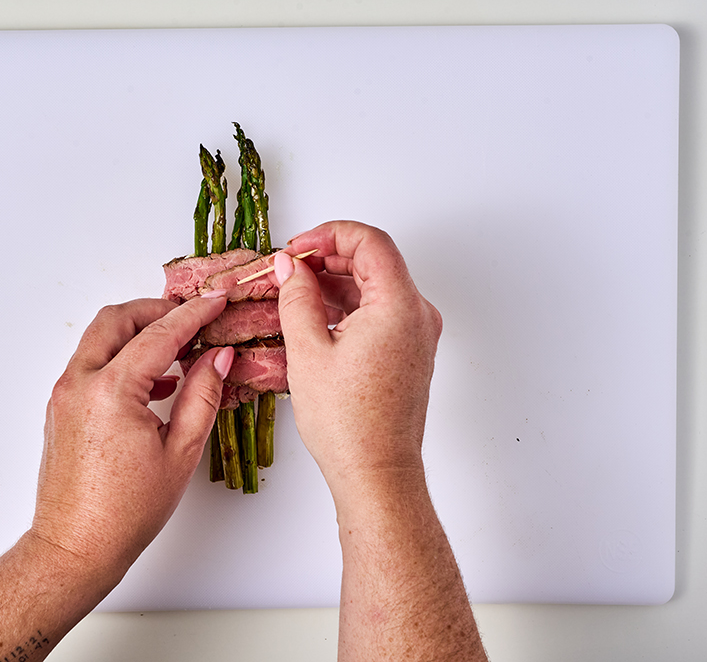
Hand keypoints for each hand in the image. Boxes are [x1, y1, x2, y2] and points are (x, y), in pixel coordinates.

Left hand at [28, 296, 232, 579]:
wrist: (75, 547)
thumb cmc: (124, 512)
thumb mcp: (180, 453)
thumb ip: (201, 395)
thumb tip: (217, 358)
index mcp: (111, 391)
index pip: (160, 333)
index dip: (194, 313)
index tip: (216, 300)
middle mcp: (80, 383)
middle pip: (118, 319)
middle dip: (157, 310)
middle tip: (193, 317)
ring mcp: (64, 394)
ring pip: (100, 338)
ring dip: (137, 333)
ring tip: (179, 351)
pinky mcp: (60, 407)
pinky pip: (91, 363)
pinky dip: (121, 356)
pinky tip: (154, 381)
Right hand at [273, 221, 442, 504]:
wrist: (376, 473)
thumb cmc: (349, 424)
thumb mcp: (309, 350)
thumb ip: (298, 297)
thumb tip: (290, 267)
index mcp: (399, 306)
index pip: (369, 241)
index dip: (328, 234)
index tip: (297, 248)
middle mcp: (417, 315)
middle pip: (374, 260)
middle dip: (328, 257)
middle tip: (289, 268)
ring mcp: (416, 334)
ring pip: (375, 286)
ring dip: (335, 282)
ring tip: (295, 293)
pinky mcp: (408, 351)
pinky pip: (379, 311)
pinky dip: (348, 305)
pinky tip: (315, 316)